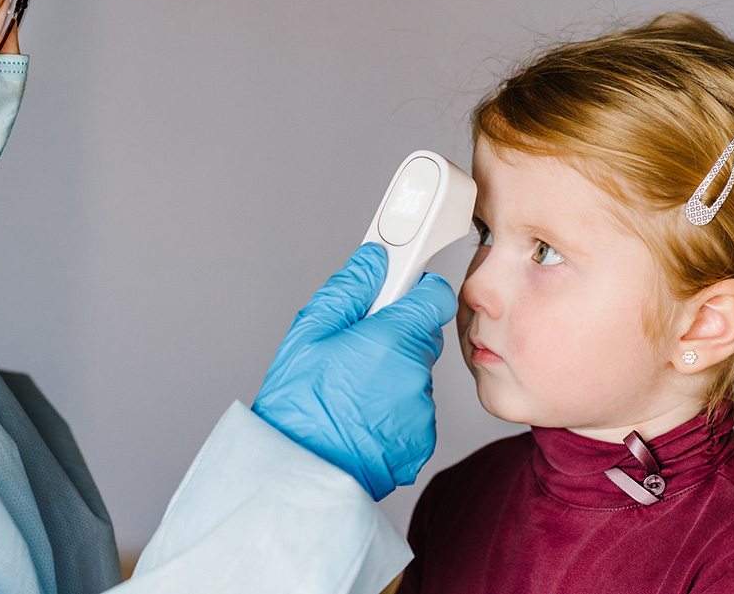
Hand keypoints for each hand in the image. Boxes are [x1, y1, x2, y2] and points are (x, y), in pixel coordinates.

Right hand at [252, 243, 456, 499]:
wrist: (300, 471)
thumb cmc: (299, 405)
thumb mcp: (310, 333)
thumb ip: (349, 289)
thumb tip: (373, 260)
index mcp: (392, 339)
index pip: (434, 297)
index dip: (418, 290)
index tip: (401, 292)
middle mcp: (415, 374)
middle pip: (422, 338)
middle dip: (396, 336)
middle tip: (356, 350)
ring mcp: (421, 411)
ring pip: (415, 376)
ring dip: (393, 376)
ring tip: (351, 392)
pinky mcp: (421, 441)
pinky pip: (413, 412)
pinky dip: (393, 411)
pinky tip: (360, 417)